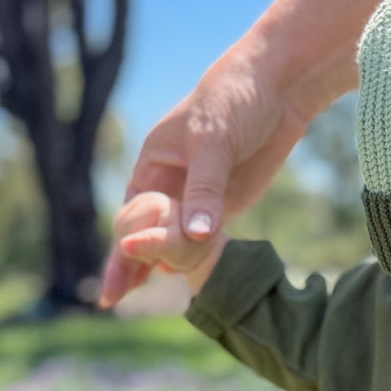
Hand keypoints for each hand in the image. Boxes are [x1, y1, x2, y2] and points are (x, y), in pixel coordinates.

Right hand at [100, 48, 310, 306]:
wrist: (277, 89)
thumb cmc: (234, 100)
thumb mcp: (214, 142)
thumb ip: (204, 190)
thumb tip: (194, 236)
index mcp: (153, 163)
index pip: (131, 214)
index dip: (123, 247)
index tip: (117, 277)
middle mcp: (168, 184)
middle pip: (144, 233)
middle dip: (129, 265)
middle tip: (113, 301)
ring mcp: (197, 198)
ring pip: (172, 240)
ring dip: (158, 266)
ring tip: (136, 297)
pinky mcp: (224, 205)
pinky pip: (203, 239)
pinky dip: (191, 258)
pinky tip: (181, 279)